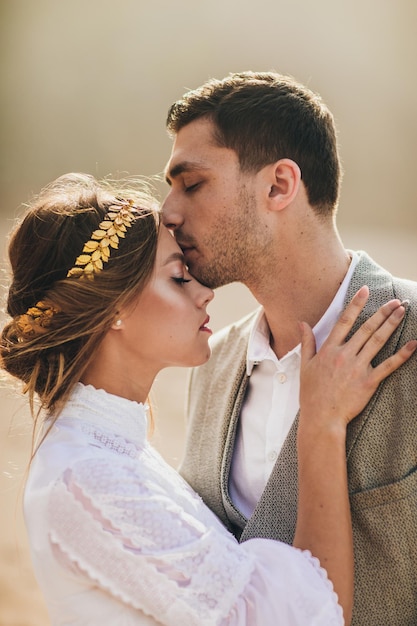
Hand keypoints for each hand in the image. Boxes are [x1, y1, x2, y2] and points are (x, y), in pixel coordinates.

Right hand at [299, 285, 416, 429]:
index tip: (365, 290)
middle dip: (382, 312)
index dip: (355, 304)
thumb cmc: (312, 393)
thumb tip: (302, 323)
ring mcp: (358, 368)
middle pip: (366, 328)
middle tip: (395, 301)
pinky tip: (413, 344)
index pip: (344, 321)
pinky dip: (402, 354)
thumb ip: (306, 342)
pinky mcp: (369, 382)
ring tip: (402, 312)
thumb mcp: (305, 365)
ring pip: (377, 341)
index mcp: (329, 349)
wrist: (321, 417)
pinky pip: (388, 365)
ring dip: (391, 325)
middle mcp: (344, 355)